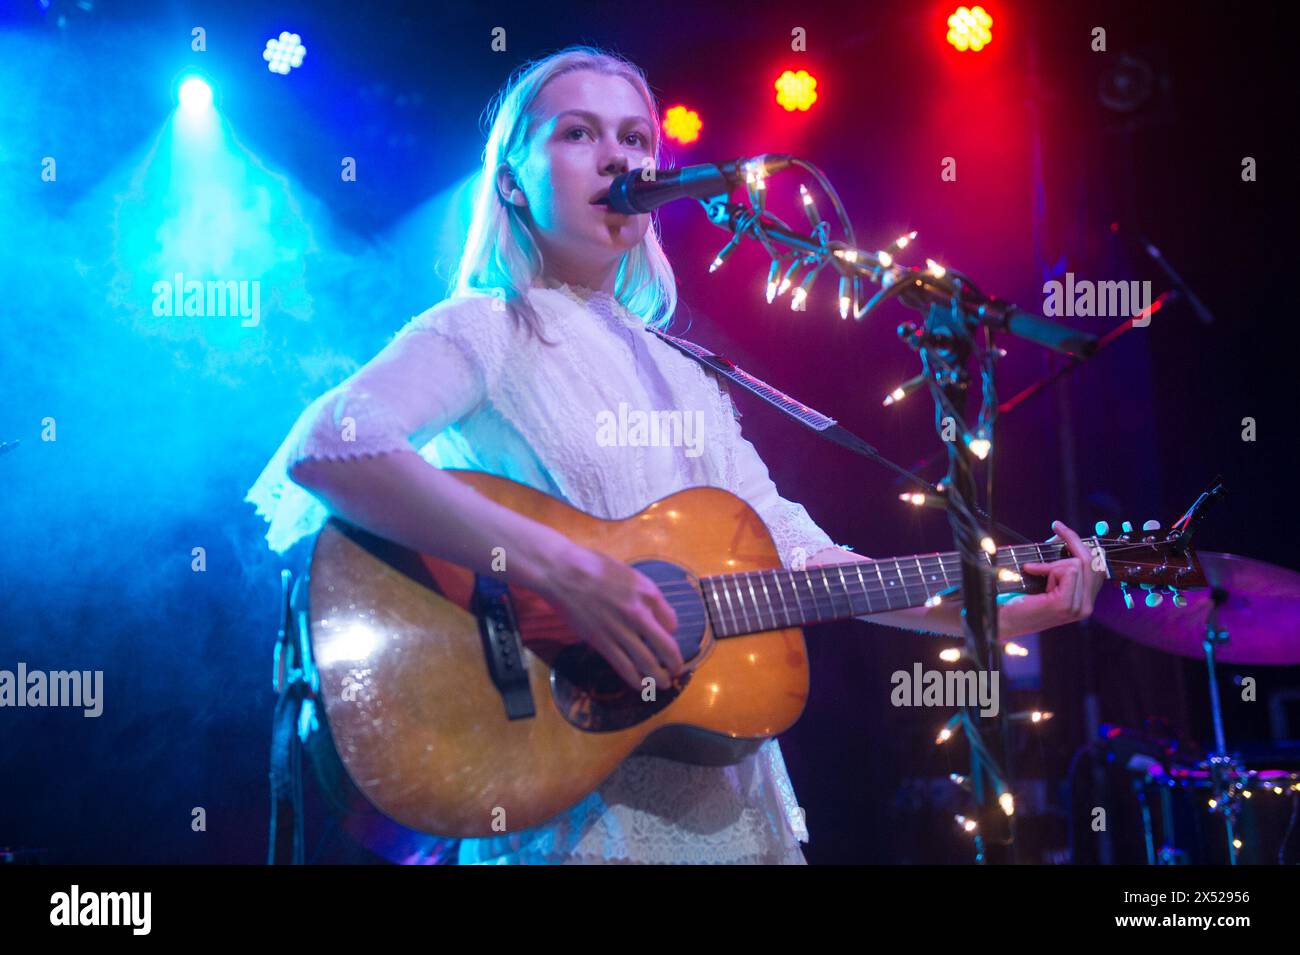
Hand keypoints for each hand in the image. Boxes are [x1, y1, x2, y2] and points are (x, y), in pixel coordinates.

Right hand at [535, 543, 682, 689]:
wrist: (565, 573)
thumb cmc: (595, 567)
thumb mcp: (630, 574)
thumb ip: (645, 593)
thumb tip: (657, 615)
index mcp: (648, 593)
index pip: (671, 622)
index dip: (671, 633)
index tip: (666, 637)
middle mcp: (639, 613)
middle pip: (666, 647)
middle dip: (674, 663)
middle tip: (676, 670)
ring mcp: (620, 629)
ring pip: (646, 661)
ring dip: (658, 677)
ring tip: (663, 684)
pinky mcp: (601, 641)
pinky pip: (623, 665)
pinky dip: (634, 679)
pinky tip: (640, 685)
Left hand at [1014, 520, 1106, 631]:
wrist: (1003, 621)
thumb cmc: (1020, 599)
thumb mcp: (1047, 579)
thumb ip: (1060, 565)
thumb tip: (1062, 538)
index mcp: (1085, 601)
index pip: (1096, 567)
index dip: (1080, 544)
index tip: (1062, 528)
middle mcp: (1086, 607)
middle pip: (1091, 562)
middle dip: (1073, 540)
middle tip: (1056, 526)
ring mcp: (1078, 608)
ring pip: (1078, 564)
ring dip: (1053, 563)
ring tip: (1035, 571)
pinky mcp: (1064, 605)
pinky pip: (1067, 571)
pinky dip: (1047, 567)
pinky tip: (1031, 571)